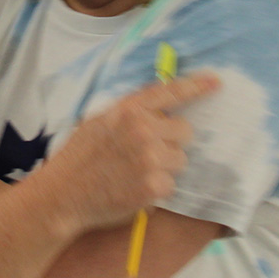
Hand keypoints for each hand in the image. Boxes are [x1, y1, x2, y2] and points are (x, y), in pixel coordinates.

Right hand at [35, 72, 219, 233]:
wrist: (62, 195)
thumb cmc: (78, 159)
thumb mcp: (98, 122)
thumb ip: (128, 114)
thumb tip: (159, 113)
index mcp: (127, 110)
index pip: (169, 92)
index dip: (196, 86)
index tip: (216, 82)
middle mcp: (142, 130)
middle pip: (185, 131)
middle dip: (172, 143)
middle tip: (146, 155)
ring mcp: (150, 158)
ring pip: (180, 160)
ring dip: (165, 168)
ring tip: (135, 174)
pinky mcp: (154, 186)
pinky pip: (171, 185)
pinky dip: (157, 190)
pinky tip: (133, 190)